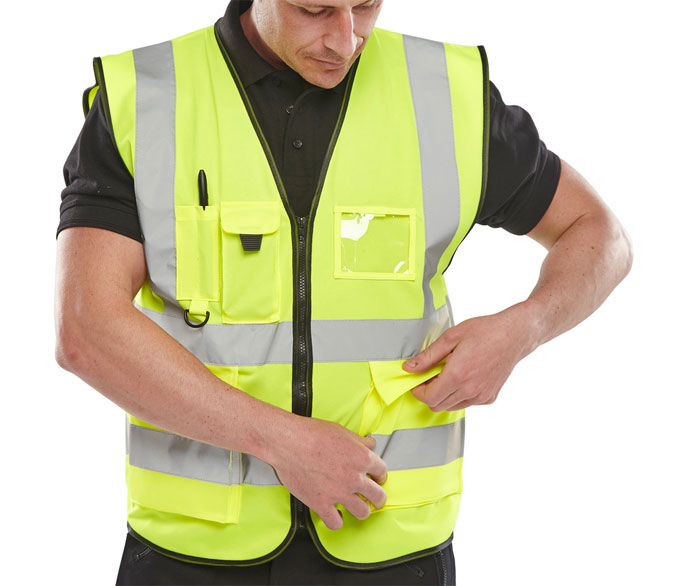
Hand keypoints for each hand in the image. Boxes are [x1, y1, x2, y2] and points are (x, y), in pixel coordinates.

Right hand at [268, 416, 387, 530]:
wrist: (288, 442)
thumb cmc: (312, 433)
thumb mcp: (341, 431)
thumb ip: (359, 441)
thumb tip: (370, 444)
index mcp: (362, 458)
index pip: (382, 472)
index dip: (379, 475)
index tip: (376, 478)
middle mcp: (354, 478)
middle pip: (378, 496)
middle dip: (377, 497)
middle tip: (374, 498)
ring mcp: (339, 493)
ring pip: (362, 512)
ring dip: (361, 510)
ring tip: (356, 507)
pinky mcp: (321, 504)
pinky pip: (336, 523)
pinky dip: (337, 520)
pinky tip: (334, 513)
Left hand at [402, 306, 536, 410]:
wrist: (514, 335)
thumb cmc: (484, 331)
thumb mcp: (451, 337)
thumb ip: (428, 356)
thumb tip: (409, 368)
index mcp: (458, 374)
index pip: (429, 397)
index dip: (418, 391)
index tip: (416, 381)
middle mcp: (470, 389)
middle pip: (437, 405)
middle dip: (429, 393)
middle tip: (431, 375)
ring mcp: (481, 396)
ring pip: (451, 406)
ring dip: (444, 395)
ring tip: (448, 374)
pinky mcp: (489, 397)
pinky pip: (466, 403)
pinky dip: (459, 395)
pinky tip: (464, 377)